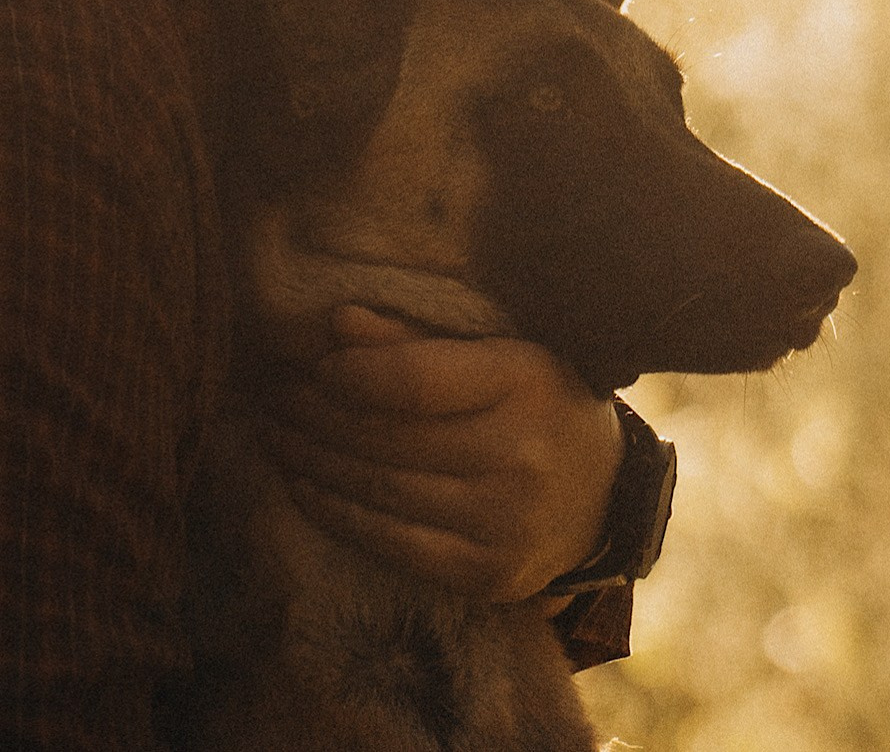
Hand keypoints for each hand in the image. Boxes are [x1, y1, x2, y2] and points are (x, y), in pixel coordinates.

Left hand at [259, 303, 624, 602]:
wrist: (604, 496)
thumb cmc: (539, 404)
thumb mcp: (500, 354)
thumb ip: (419, 341)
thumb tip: (337, 325)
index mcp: (526, 382)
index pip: (417, 381)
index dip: (352, 374)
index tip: (313, 365)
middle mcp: (521, 455)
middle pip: (388, 438)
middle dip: (317, 415)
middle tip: (274, 396)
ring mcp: (505, 523)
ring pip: (381, 491)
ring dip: (314, 462)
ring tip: (277, 436)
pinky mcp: (487, 574)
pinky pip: (392, 544)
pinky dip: (338, 514)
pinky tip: (304, 488)